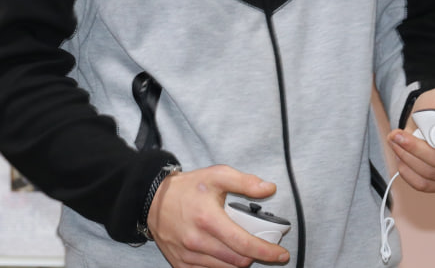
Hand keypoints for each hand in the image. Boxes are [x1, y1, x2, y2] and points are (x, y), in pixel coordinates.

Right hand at [148, 165, 287, 267]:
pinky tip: (225, 253)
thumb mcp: (217, 175)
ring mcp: (188, 256)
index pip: (244, 244)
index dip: (266, 251)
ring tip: (242, 245)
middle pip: (238, 260)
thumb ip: (245, 182)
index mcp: (209, 220)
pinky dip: (223, 266)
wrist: (152, 200)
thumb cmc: (187, 188)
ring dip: (240, 260)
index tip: (281, 253)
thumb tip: (269, 188)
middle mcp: (197, 242)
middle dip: (256, 254)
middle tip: (261, 243)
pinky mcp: (181, 265)